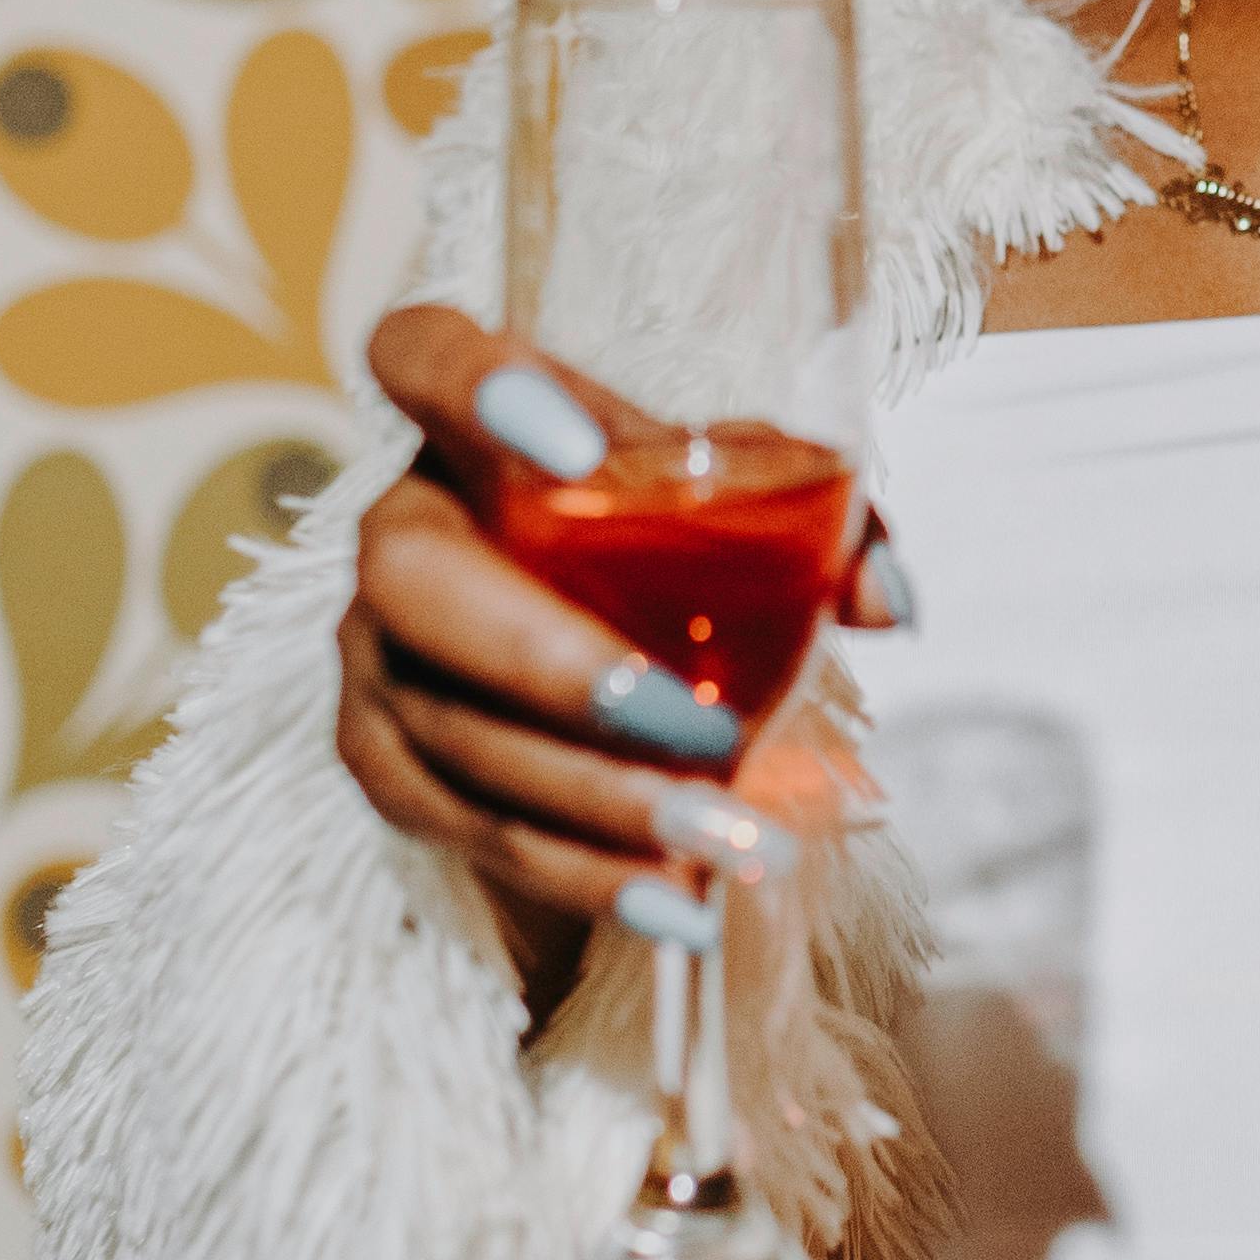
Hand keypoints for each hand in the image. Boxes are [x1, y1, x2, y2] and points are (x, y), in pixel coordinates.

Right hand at [338, 306, 841, 1001]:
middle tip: (688, 723)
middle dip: (550, 661)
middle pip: (410, 577)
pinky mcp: (383, 761)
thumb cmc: (666, 559)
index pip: (421, 354)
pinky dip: (578, 873)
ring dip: (594, 796)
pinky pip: (465, 826)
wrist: (588, 671)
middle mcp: (398, 530)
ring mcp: (373, 653)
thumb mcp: (740, 518)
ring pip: (450, 729)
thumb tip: (885, 597)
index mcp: (473, 429)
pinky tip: (680, 906)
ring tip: (729, 839)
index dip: (472, 385)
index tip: (579, 449)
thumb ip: (816, 526)